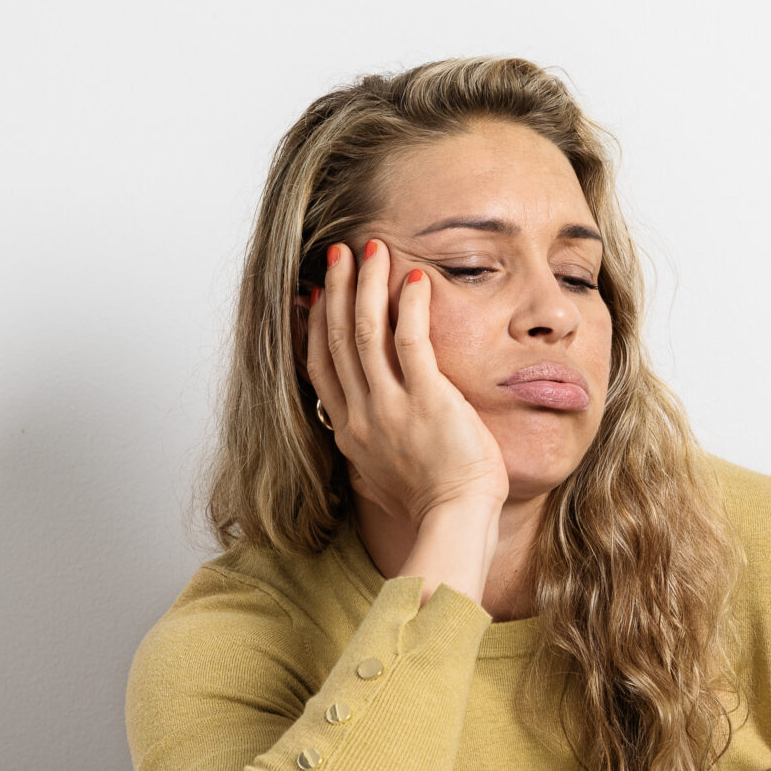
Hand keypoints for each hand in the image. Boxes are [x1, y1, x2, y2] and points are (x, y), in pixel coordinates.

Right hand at [305, 238, 507, 598]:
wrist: (455, 521)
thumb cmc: (431, 506)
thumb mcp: (382, 479)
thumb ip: (368, 453)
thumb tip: (360, 445)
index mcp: (349, 431)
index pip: (321, 366)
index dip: (316, 324)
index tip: (316, 293)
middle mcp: (362, 414)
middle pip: (338, 339)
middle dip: (338, 291)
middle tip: (339, 254)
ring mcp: (391, 406)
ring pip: (366, 332)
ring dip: (366, 286)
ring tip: (371, 250)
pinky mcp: (428, 399)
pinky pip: (410, 341)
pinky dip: (408, 305)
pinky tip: (413, 277)